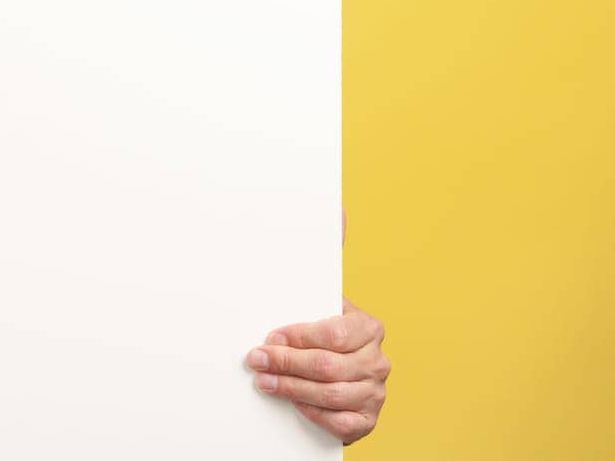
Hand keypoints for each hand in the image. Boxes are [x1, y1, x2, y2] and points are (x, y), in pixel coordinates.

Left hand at [244, 210, 389, 444]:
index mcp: (368, 327)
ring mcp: (375, 392)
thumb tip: (338, 209)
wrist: (334, 372)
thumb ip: (328, 253)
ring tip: (263, 380)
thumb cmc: (320, 329)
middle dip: (285, 362)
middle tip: (254, 359)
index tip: (269, 336)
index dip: (298, 337)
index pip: (335, 333)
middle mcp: (377, 360)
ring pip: (330, 395)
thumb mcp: (319, 296)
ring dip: (290, 388)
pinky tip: (291, 402)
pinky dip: (312, 413)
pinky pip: (341, 423)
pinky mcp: (367, 420)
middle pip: (328, 366)